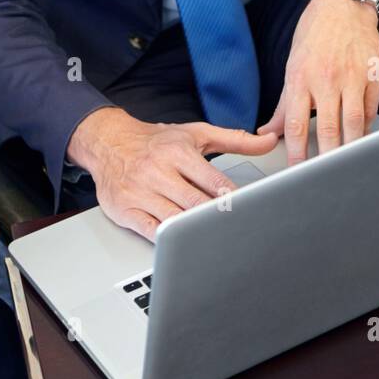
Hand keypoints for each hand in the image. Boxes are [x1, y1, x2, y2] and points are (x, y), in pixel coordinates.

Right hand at [67, 107, 277, 240]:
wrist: (108, 142)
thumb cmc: (157, 142)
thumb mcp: (196, 134)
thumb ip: (235, 140)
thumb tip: (269, 141)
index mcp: (178, 152)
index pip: (213, 180)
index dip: (233, 198)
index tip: (250, 210)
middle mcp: (158, 172)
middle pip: (195, 203)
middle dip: (217, 219)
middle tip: (238, 231)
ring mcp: (140, 193)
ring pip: (174, 219)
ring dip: (195, 232)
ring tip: (215, 240)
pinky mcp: (125, 210)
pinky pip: (151, 231)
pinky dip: (169, 240)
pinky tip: (183, 244)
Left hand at [259, 0, 378, 165]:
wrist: (344, 4)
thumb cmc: (315, 34)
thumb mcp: (293, 65)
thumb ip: (285, 103)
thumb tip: (268, 132)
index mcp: (301, 77)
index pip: (297, 124)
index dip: (296, 153)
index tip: (295, 173)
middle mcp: (327, 79)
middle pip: (329, 129)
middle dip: (326, 159)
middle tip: (325, 178)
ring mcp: (353, 77)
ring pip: (355, 124)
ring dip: (350, 148)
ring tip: (347, 164)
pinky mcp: (374, 75)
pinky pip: (372, 109)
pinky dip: (367, 126)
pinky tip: (362, 137)